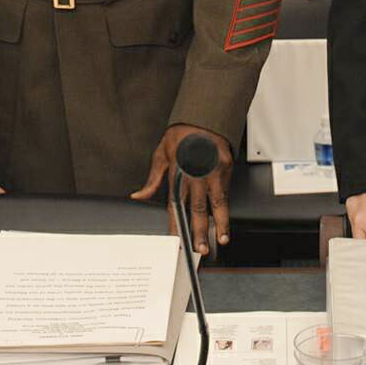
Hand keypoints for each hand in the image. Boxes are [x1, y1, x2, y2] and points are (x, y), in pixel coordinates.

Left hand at [132, 125, 233, 256]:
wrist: (203, 116)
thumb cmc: (181, 134)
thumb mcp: (161, 153)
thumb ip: (152, 179)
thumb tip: (138, 195)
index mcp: (178, 172)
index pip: (176, 205)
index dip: (177, 224)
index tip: (178, 239)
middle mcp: (196, 174)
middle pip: (198, 208)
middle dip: (200, 231)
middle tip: (201, 248)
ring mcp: (213, 171)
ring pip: (218, 202)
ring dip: (220, 223)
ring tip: (222, 239)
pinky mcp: (226, 168)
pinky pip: (226, 191)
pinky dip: (226, 208)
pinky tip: (226, 221)